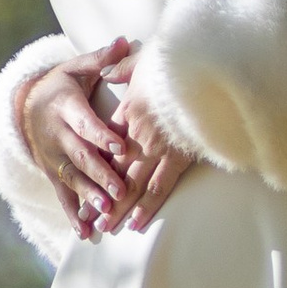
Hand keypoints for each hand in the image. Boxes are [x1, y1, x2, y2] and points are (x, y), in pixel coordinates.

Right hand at [19, 41, 141, 238]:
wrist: (26, 108)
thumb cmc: (63, 86)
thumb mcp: (77, 68)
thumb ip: (102, 59)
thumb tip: (127, 41)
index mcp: (67, 108)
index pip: (86, 123)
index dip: (101, 135)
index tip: (120, 146)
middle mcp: (58, 136)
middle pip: (81, 157)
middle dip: (100, 174)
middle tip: (119, 190)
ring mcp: (54, 159)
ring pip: (73, 180)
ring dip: (90, 197)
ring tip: (107, 212)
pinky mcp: (53, 175)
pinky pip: (63, 197)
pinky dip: (74, 215)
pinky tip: (86, 233)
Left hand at [96, 74, 200, 236]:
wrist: (205, 69)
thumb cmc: (176, 62)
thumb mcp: (143, 59)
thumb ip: (122, 68)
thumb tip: (107, 71)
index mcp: (128, 112)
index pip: (105, 146)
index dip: (93, 167)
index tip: (81, 181)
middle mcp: (137, 134)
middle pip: (114, 171)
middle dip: (100, 197)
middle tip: (88, 218)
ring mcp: (157, 148)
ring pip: (132, 184)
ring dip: (118, 208)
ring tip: (105, 227)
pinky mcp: (178, 157)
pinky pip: (159, 186)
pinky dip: (147, 206)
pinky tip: (136, 223)